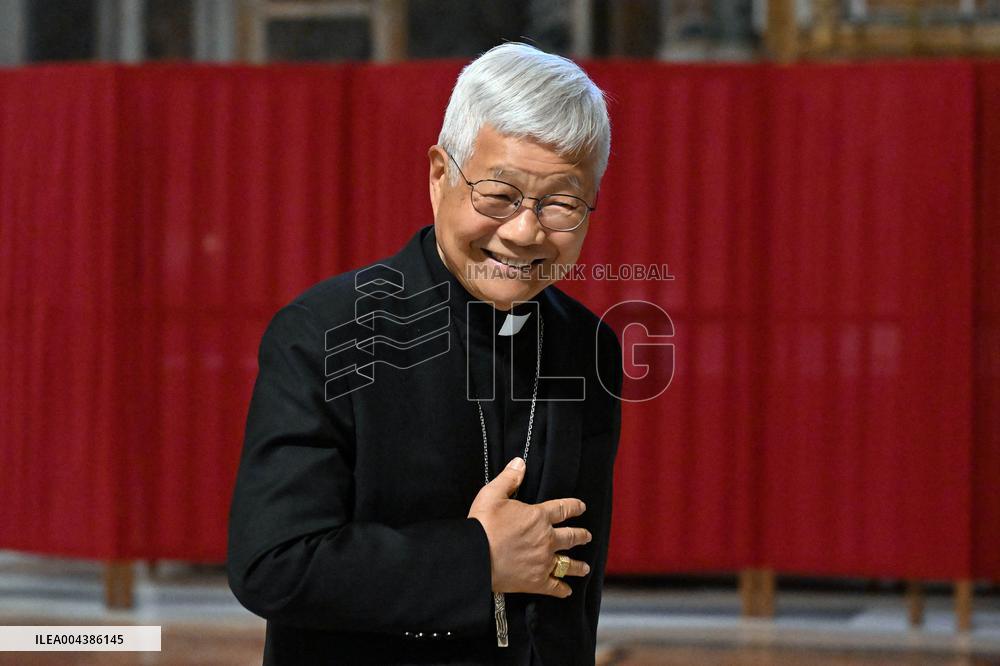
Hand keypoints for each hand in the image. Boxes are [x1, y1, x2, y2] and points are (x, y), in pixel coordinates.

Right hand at [468, 457, 591, 597]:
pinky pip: (555, 587)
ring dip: (578, 565)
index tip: (581, 507)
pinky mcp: (536, 581)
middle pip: (570, 537)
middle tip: (587, 536)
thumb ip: (509, 478)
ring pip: (567, 564)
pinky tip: (567, 591)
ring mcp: (543, 561)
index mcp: (538, 517)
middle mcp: (546, 539)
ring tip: (585, 568)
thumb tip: (520, 462)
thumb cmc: (482, 524)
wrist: (475, 557)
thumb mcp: (492, 494)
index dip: (574, 507)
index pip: (563, 509)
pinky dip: (562, 590)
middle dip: (581, 536)